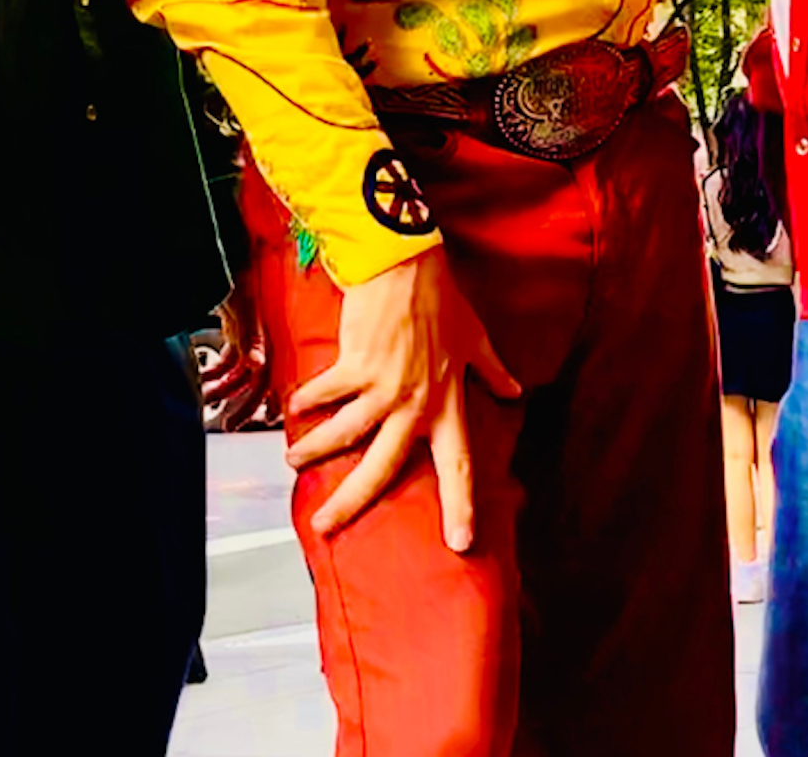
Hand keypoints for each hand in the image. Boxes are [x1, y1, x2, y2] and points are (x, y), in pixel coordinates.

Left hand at [200, 274, 271, 430]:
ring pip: (238, 372)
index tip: (261, 420)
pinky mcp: (236, 328)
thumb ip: (252, 339)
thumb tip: (258, 364)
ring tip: (207, 401)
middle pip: (254, 381)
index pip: (271, 377)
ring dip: (223, 388)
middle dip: (240, 403)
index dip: (267, 401)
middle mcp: (263, 339)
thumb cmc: (240, 274)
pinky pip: (228, 358)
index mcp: (270, 336)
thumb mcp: (244, 309)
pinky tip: (203, 377)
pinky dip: (215, 370)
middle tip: (227, 422)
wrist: (232, 252)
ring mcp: (249, 334)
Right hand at [285, 246, 521, 550]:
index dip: (460, 505)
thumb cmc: (440, 299)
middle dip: (351, 501)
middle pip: (383, 466)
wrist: (406, 264)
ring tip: (293, 461)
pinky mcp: (355, 366)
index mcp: (446, 404)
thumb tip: (515, 391)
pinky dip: (306, 402)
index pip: (458, 465)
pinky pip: (324, 394)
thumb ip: (492, 371)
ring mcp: (383, 388)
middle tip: (326, 527)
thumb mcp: (475, 338)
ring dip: (313, 449)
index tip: (461, 543)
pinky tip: (293, 409)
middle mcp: (415, 404)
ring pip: (342, 434)